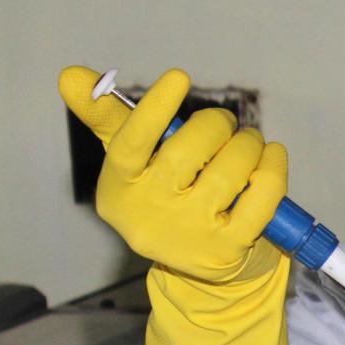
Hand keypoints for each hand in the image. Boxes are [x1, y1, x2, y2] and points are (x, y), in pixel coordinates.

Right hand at [58, 66, 292, 344]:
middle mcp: (151, 214)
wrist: (206, 269)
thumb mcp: (134, 165)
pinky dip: (273, 166)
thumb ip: (107, 118)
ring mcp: (192, 234)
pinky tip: (272, 155)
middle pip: (188, 150)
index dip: (153, 108)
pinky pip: (262, 194)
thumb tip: (71, 75)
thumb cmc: (167, 198)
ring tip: (250, 142)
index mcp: (120, 189)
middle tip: (226, 124)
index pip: (130, 143)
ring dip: (248, 144)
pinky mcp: (231, 248)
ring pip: (230, 169)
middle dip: (216, 125)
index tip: (178, 76)